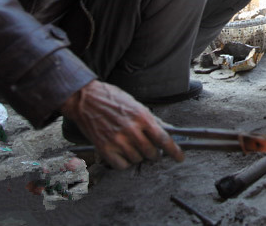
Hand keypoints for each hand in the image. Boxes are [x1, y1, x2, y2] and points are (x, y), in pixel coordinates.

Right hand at [60, 80, 183, 169]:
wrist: (85, 99)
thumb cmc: (112, 99)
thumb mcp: (136, 105)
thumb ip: (152, 120)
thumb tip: (168, 131)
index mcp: (141, 117)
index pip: (163, 139)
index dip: (174, 151)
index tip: (180, 157)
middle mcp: (131, 130)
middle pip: (151, 153)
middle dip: (155, 154)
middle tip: (152, 151)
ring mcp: (117, 140)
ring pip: (137, 160)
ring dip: (139, 157)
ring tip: (132, 146)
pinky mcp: (104, 148)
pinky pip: (121, 165)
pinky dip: (125, 162)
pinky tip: (123, 153)